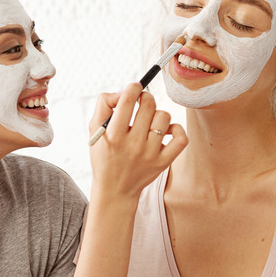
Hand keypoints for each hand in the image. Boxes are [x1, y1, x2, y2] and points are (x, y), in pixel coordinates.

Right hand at [89, 82, 187, 201]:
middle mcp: (132, 144)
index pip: (127, 100)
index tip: (134, 88)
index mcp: (113, 135)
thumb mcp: (95, 130)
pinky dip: (176, 129)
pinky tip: (166, 131)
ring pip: (164, 117)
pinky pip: (181, 137)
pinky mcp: (163, 162)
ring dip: (157, 114)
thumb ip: (104, 105)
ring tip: (149, 122)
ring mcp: (150, 154)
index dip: (133, 87)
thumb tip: (124, 91)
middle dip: (145, 97)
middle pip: (148, 104)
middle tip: (141, 103)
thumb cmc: (104, 155)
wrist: (115, 189)